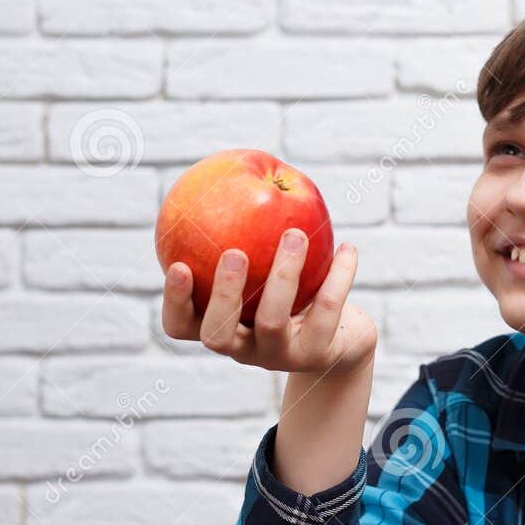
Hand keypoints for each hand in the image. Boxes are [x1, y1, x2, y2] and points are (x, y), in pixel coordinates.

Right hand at [161, 229, 376, 375]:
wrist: (341, 340)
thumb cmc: (295, 293)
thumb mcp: (268, 269)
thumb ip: (248, 236)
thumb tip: (241, 168)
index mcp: (222, 327)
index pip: (181, 326)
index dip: (176, 301)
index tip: (180, 264)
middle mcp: (244, 349)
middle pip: (217, 334)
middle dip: (222, 292)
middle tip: (234, 251)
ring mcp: (280, 356)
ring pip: (272, 321)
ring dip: (283, 274)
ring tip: (295, 234)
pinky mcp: (317, 355)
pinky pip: (327, 310)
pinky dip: (339, 275)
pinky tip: (348, 246)